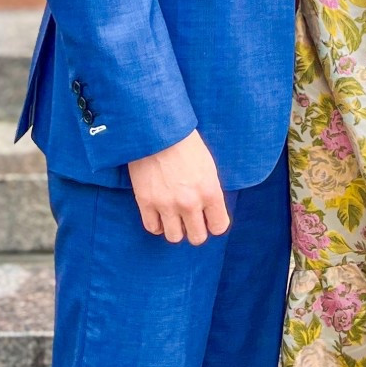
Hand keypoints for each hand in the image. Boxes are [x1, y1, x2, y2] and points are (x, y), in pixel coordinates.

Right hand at [128, 130, 229, 244]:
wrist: (156, 129)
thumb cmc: (185, 143)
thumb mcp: (207, 166)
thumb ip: (210, 191)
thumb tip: (210, 211)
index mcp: (210, 191)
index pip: (219, 227)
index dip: (215, 224)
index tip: (209, 219)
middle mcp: (190, 202)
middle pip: (198, 237)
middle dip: (196, 230)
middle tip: (191, 220)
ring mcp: (167, 204)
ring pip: (175, 237)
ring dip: (176, 229)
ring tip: (174, 217)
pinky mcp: (146, 202)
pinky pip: (153, 228)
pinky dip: (157, 224)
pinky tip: (159, 213)